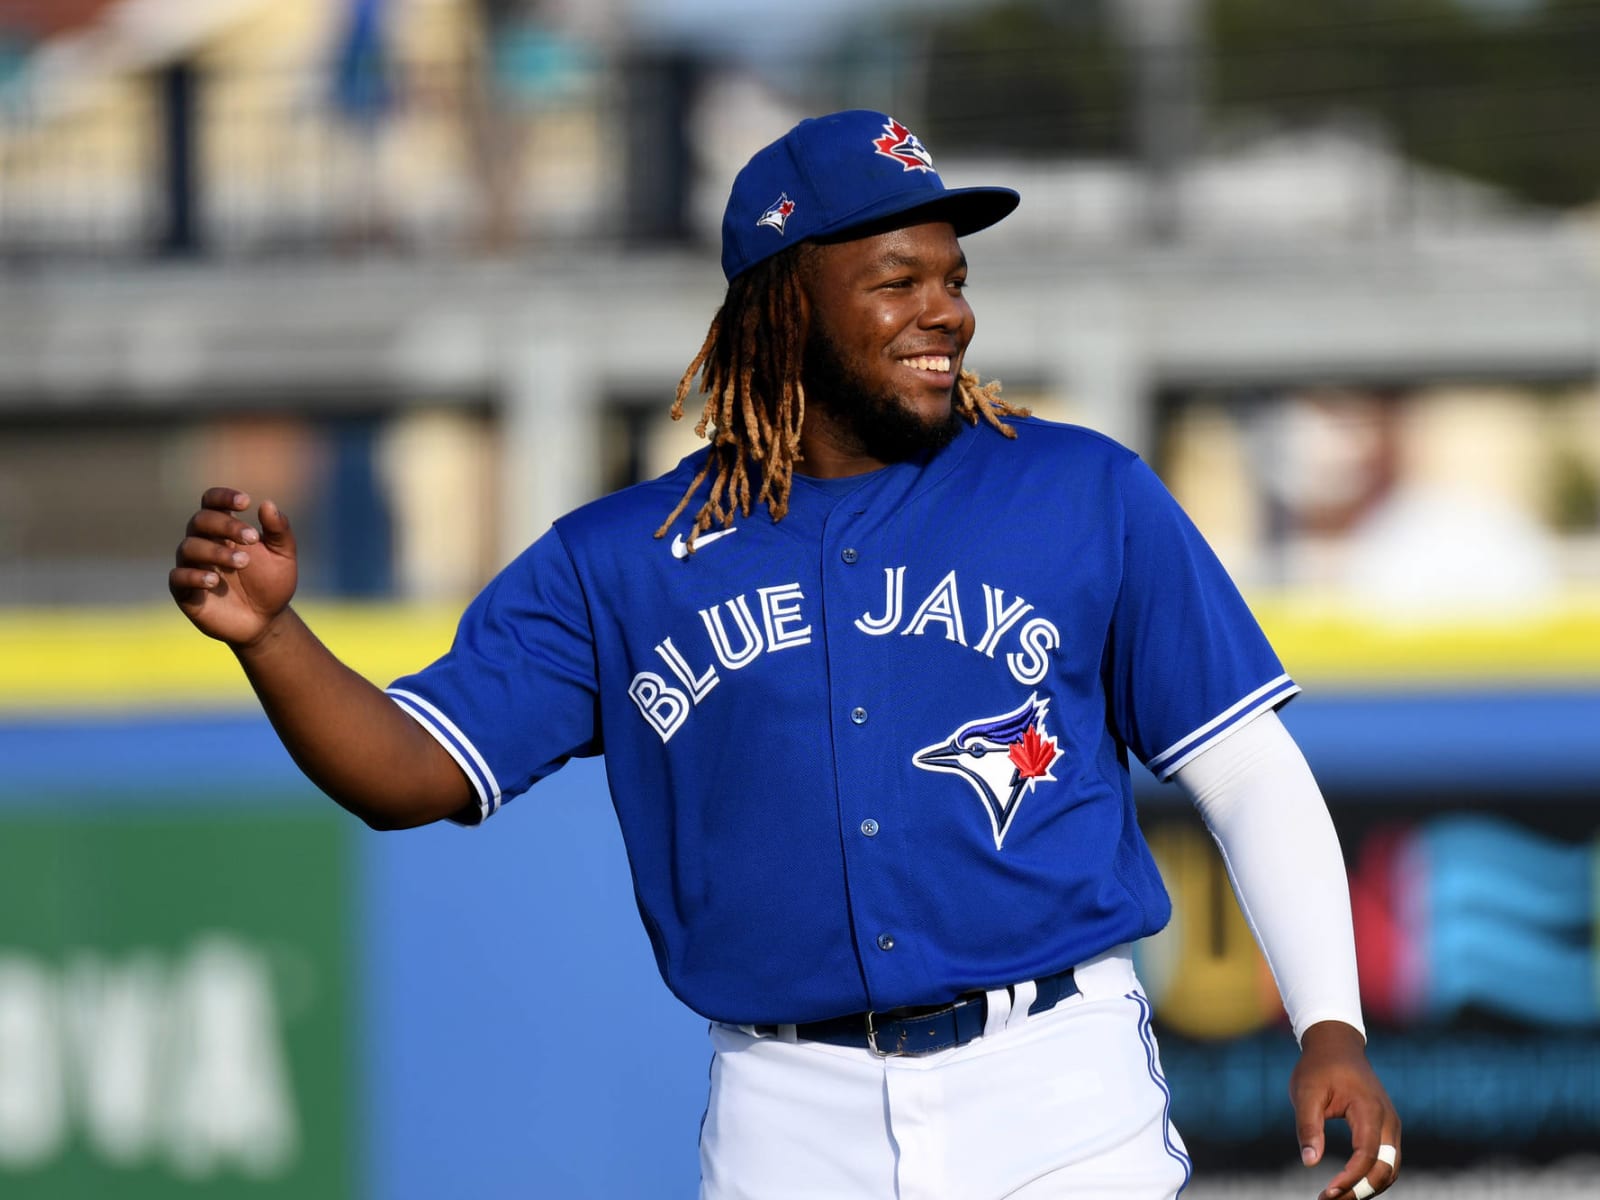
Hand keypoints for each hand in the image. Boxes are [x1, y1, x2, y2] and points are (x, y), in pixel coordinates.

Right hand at [170, 488, 298, 646]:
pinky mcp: (184, 591)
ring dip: (216, 552)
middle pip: (200, 520)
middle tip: (252, 539)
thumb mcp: (283, 556)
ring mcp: (192, 566)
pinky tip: (215, 581)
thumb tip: (268, 504)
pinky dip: (194, 575)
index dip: (223, 496)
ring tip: (242, 563)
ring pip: (189, 547)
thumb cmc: (272, 583)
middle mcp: (204, 543)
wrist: (265, 620)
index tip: (245, 502)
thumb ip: (279, 530)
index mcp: (225, 530)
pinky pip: (178, 577)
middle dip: (226, 525)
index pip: (211, 502)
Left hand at [1291, 1020, 1399, 1198]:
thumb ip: (1308, 1127)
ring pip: (1390, 1169)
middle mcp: (1388, 1120)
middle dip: (1361, 1190)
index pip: (1367, 1155)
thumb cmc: (1318, 1067)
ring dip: (1368, 1187)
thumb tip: (1310, 1163)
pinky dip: (1372, 1177)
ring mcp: (1391, 1125)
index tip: (1328, 1192)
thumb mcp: (1305, 1093)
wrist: (1337, 1045)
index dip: (1350, 1179)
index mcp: (1370, 1110)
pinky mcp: (1387, 1128)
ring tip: (1336, 1196)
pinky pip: (1387, 1160)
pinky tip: (1348, 1184)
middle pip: (1386, 1169)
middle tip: (1329, 1199)